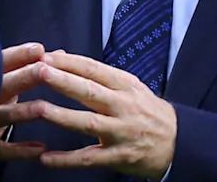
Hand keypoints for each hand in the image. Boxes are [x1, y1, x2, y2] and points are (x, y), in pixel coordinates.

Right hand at [0, 42, 47, 160]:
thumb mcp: (8, 78)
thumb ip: (30, 67)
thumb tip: (60, 53)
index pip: (0, 63)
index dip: (18, 56)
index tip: (39, 49)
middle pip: (0, 86)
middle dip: (22, 77)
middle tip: (42, 69)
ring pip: (1, 116)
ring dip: (21, 112)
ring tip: (42, 108)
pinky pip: (1, 150)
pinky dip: (20, 150)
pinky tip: (40, 148)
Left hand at [4, 51, 176, 177]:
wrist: (177, 140)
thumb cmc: (145, 109)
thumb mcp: (127, 85)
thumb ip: (95, 74)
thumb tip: (60, 56)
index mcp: (124, 85)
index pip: (92, 69)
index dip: (67, 62)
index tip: (44, 55)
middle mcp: (123, 106)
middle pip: (89, 91)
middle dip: (63, 80)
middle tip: (39, 71)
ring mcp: (121, 132)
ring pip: (88, 123)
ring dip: (62, 116)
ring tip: (38, 109)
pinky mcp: (119, 157)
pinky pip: (89, 159)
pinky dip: (67, 160)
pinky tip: (46, 159)